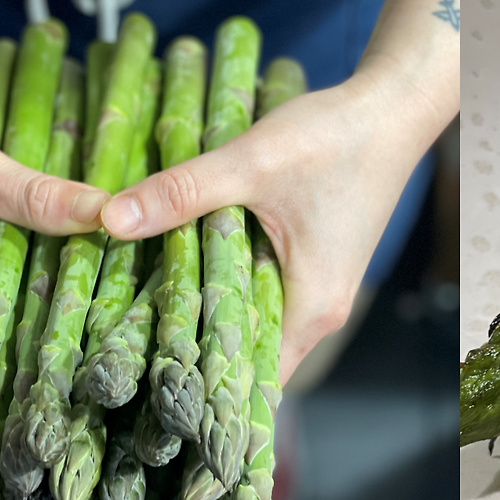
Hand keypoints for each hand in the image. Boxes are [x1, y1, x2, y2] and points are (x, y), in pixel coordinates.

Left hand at [99, 66, 445, 385]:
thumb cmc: (335, 139)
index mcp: (311, 307)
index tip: (140, 387)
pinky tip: (182, 272)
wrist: (390, 110)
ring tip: (139, 316)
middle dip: (191, 353)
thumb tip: (109, 220)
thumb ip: (182, 192)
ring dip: (206, 318)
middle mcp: (319, 312)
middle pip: (248, 356)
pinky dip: (225, 290)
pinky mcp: (313, 266)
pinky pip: (261, 295)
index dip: (200, 389)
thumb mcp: (251, 162)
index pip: (251, 380)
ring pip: (252, 324)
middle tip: (123, 352)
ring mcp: (318, 290)